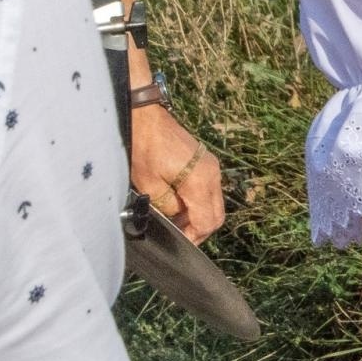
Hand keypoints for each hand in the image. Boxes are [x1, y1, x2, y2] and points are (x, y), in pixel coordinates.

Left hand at [130, 105, 224, 243]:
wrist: (146, 117)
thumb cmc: (144, 149)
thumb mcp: (150, 185)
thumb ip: (167, 207)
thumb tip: (176, 219)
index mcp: (200, 181)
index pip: (207, 221)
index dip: (193, 237)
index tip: (177, 243)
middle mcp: (213, 174)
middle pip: (217, 215)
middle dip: (199, 229)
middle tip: (177, 235)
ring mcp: (212, 167)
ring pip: (214, 203)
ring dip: (198, 216)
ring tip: (175, 220)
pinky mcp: (206, 162)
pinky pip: (210, 190)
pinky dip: (198, 202)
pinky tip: (178, 203)